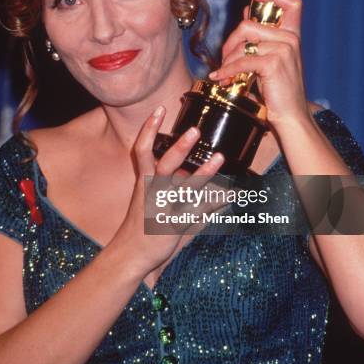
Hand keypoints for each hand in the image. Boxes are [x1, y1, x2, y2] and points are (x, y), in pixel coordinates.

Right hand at [111, 105, 224, 278]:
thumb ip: (167, 180)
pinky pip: (198, 211)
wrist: (129, 253)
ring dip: (204, 172)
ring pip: (185, 187)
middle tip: (194, 130)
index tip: (159, 110)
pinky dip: (217, 202)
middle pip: (164, 164)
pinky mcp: (174, 224)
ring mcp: (164, 208)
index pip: (143, 150)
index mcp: (145, 181)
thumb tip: (192, 168)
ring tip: (220, 157)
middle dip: (179, 147)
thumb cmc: (140, 223)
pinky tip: (234, 195)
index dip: (149, 129)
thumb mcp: (151, 197)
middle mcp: (153, 191)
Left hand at [209, 0, 309, 128]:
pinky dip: (227, 71)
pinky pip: (242, 61)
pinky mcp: (273, 63)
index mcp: (292, 35)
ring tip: (224, 73)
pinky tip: (221, 78)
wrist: (291, 114)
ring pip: (242, 44)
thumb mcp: (272, 57)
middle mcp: (290, 39)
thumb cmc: (281, 89)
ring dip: (227, 60)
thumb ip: (261, 35)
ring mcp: (283, 49)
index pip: (292, 2)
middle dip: (230, 42)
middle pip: (248, 25)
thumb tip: (245, 11)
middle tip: (224, 57)